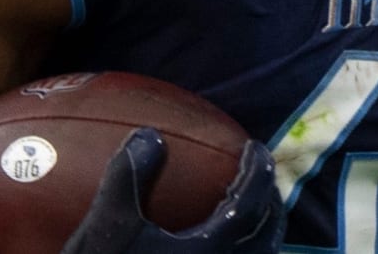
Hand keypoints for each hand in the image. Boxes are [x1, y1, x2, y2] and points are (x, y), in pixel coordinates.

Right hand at [60, 128, 284, 253]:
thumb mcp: (106, 227)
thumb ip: (130, 176)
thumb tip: (151, 135)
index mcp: (211, 252)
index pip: (251, 202)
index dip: (257, 169)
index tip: (253, 146)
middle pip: (268, 236)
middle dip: (270, 201)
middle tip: (261, 176)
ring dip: (262, 232)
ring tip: (251, 213)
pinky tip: (223, 252)